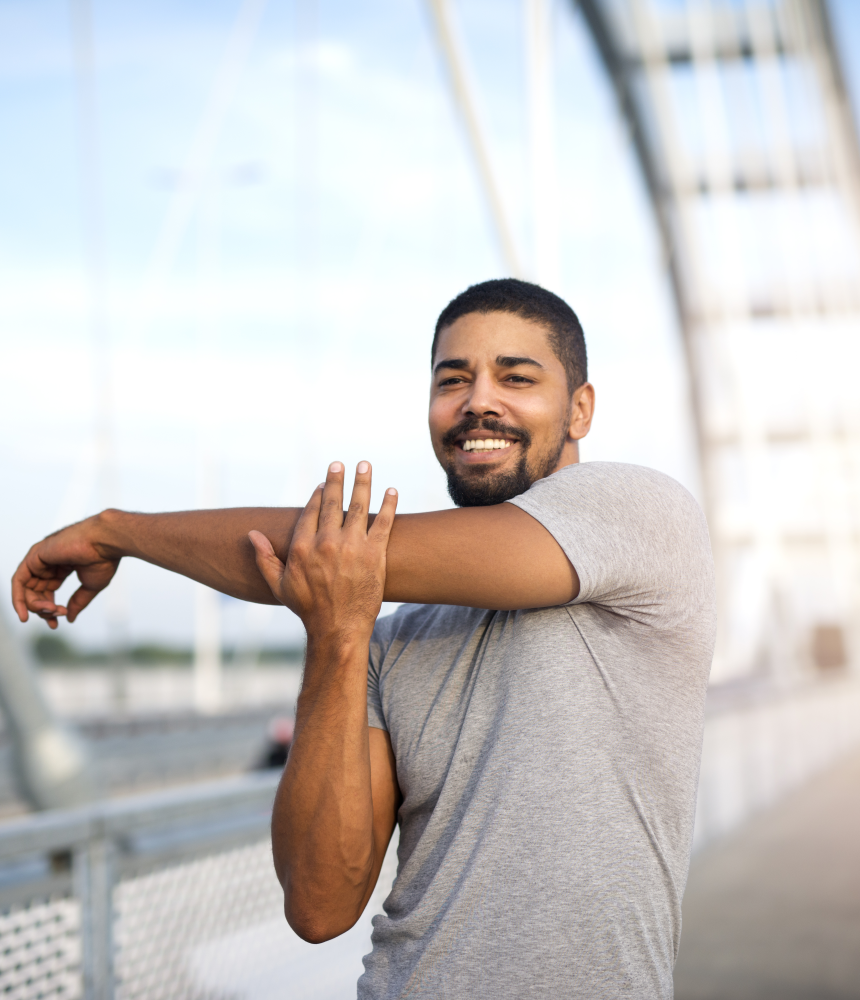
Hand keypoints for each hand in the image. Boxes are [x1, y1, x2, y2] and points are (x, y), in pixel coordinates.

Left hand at [11, 516, 119, 628]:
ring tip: (51, 611)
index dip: (49, 610)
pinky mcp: (34, 557)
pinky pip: (19, 581)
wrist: (105, 543)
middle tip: (56, 616)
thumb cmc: (103, 560)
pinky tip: (24, 613)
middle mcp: (48, 563)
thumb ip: (78, 602)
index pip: (47, 592)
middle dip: (42, 610)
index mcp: (61, 567)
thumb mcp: (90, 587)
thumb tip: (70, 618)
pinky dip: (18, 598)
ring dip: (35, 606)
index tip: (56, 624)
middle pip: (35, 592)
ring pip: (26, 589)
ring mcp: (40, 559)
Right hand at [248, 461, 397, 641]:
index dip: (319, 494)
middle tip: (341, 464)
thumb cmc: (307, 609)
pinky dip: (389, 505)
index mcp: (303, 547)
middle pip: (334, 502)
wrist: (338, 628)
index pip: (312, 510)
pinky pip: (383, 523)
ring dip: (362, 482)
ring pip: (359, 506)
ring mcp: (352, 546)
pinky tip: (392, 491)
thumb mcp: (279, 585)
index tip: (323, 483)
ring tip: (365, 465)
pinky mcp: (374, 554)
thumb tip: (251, 534)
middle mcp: (326, 542)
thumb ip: (264, 557)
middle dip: (338, 479)